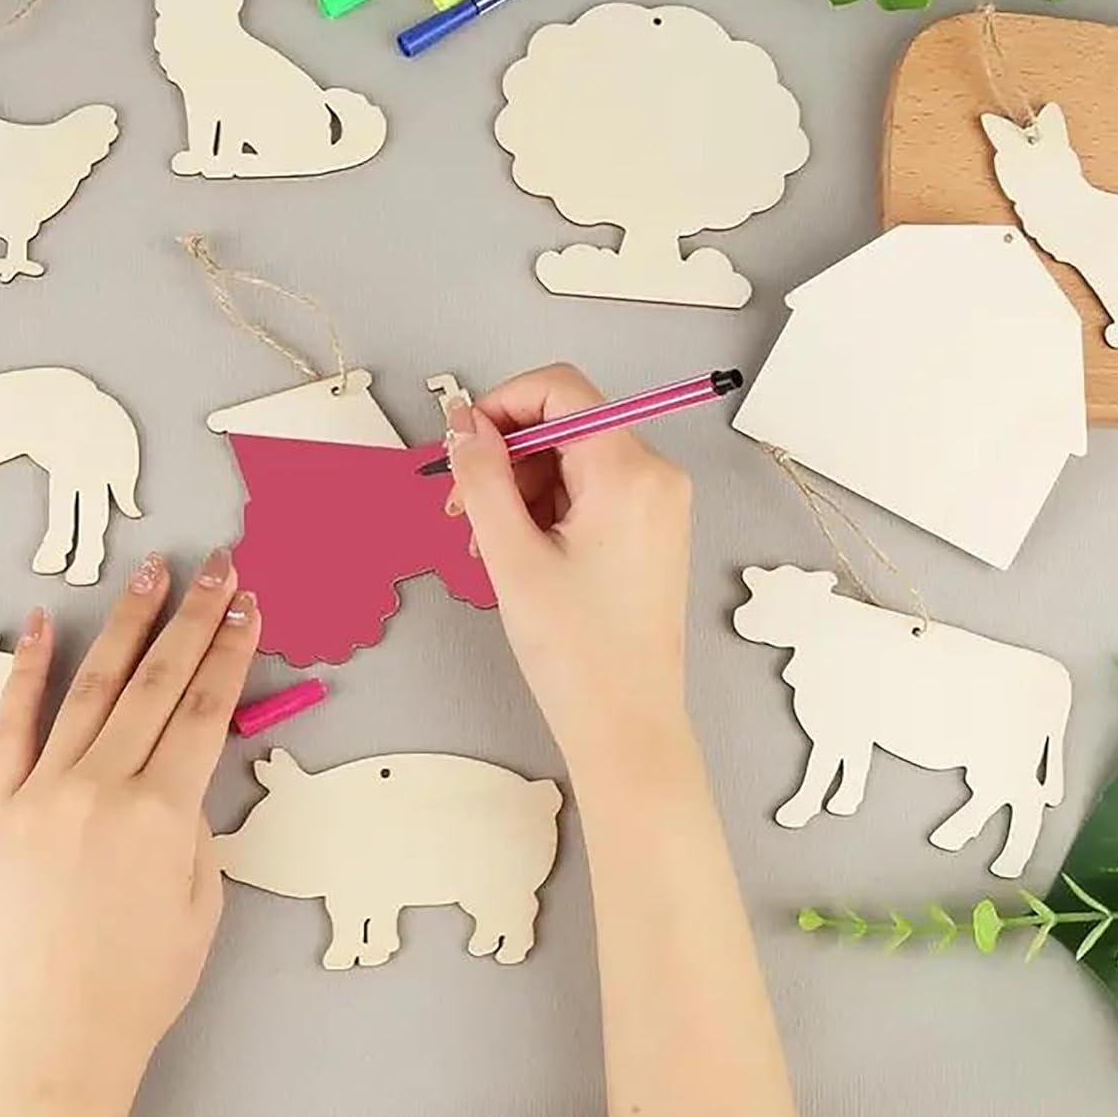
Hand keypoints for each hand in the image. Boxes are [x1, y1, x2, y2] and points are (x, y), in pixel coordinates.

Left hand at [0, 549, 259, 1116]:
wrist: (53, 1039)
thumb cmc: (142, 982)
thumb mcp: (202, 898)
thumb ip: (195, 820)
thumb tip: (184, 764)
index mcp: (161, 812)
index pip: (206, 707)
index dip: (231, 650)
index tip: (248, 605)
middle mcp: (101, 788)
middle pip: (158, 681)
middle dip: (193, 616)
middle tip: (218, 566)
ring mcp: (44, 791)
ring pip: (93, 687)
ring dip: (126, 624)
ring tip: (151, 573)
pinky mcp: (0, 808)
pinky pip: (12, 726)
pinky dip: (25, 671)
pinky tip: (38, 623)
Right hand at [445, 365, 692, 784]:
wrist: (626, 726)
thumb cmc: (579, 653)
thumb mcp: (511, 556)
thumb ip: (482, 477)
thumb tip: (462, 423)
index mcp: (629, 473)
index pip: (561, 390)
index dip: (502, 405)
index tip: (462, 443)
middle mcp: (654, 476)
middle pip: (564, 424)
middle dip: (505, 456)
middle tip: (460, 506)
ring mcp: (656, 504)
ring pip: (571, 460)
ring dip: (520, 488)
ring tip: (485, 544)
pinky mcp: (649, 530)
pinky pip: (588, 492)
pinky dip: (546, 510)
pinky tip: (516, 552)